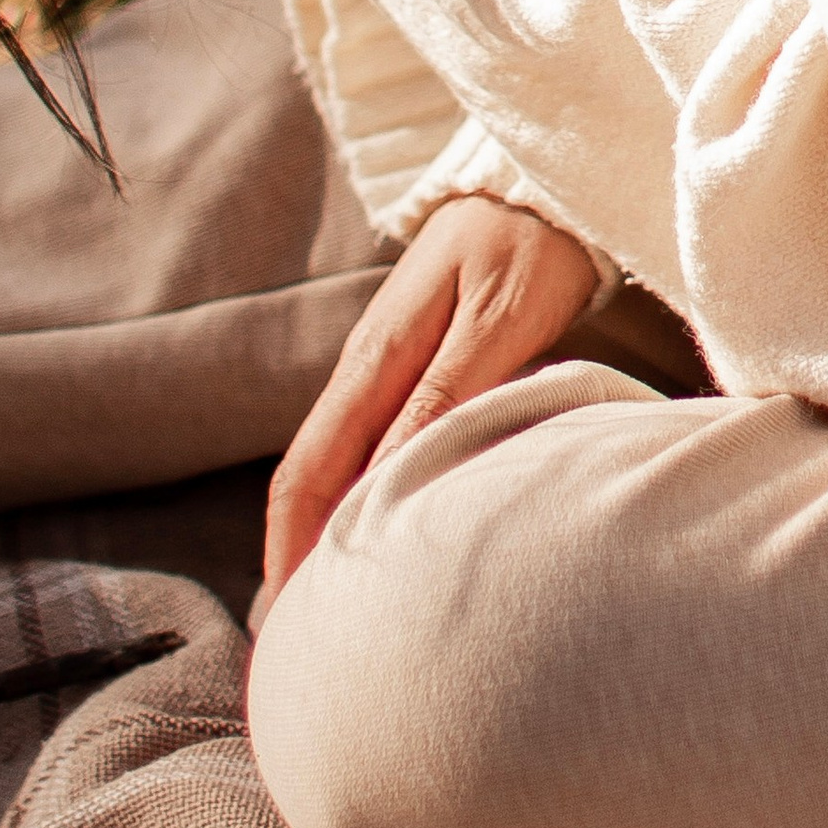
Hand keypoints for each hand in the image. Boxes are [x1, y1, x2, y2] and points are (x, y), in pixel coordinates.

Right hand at [261, 194, 598, 598]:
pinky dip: (364, 504)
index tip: (287, 625)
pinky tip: (383, 540)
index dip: (288, 550)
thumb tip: (389, 481)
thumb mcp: (496, 324)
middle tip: (299, 647)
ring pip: (340, 468)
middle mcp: (367, 371)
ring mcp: (388, 370)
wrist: (541, 181)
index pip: (307, 474)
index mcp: (375, 362)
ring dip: (329, 537)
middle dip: (296, 561)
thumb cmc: (529, 248)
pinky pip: (373, 451)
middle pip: (310, 481)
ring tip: (335, 614)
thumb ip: (446, 395)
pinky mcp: (417, 370)